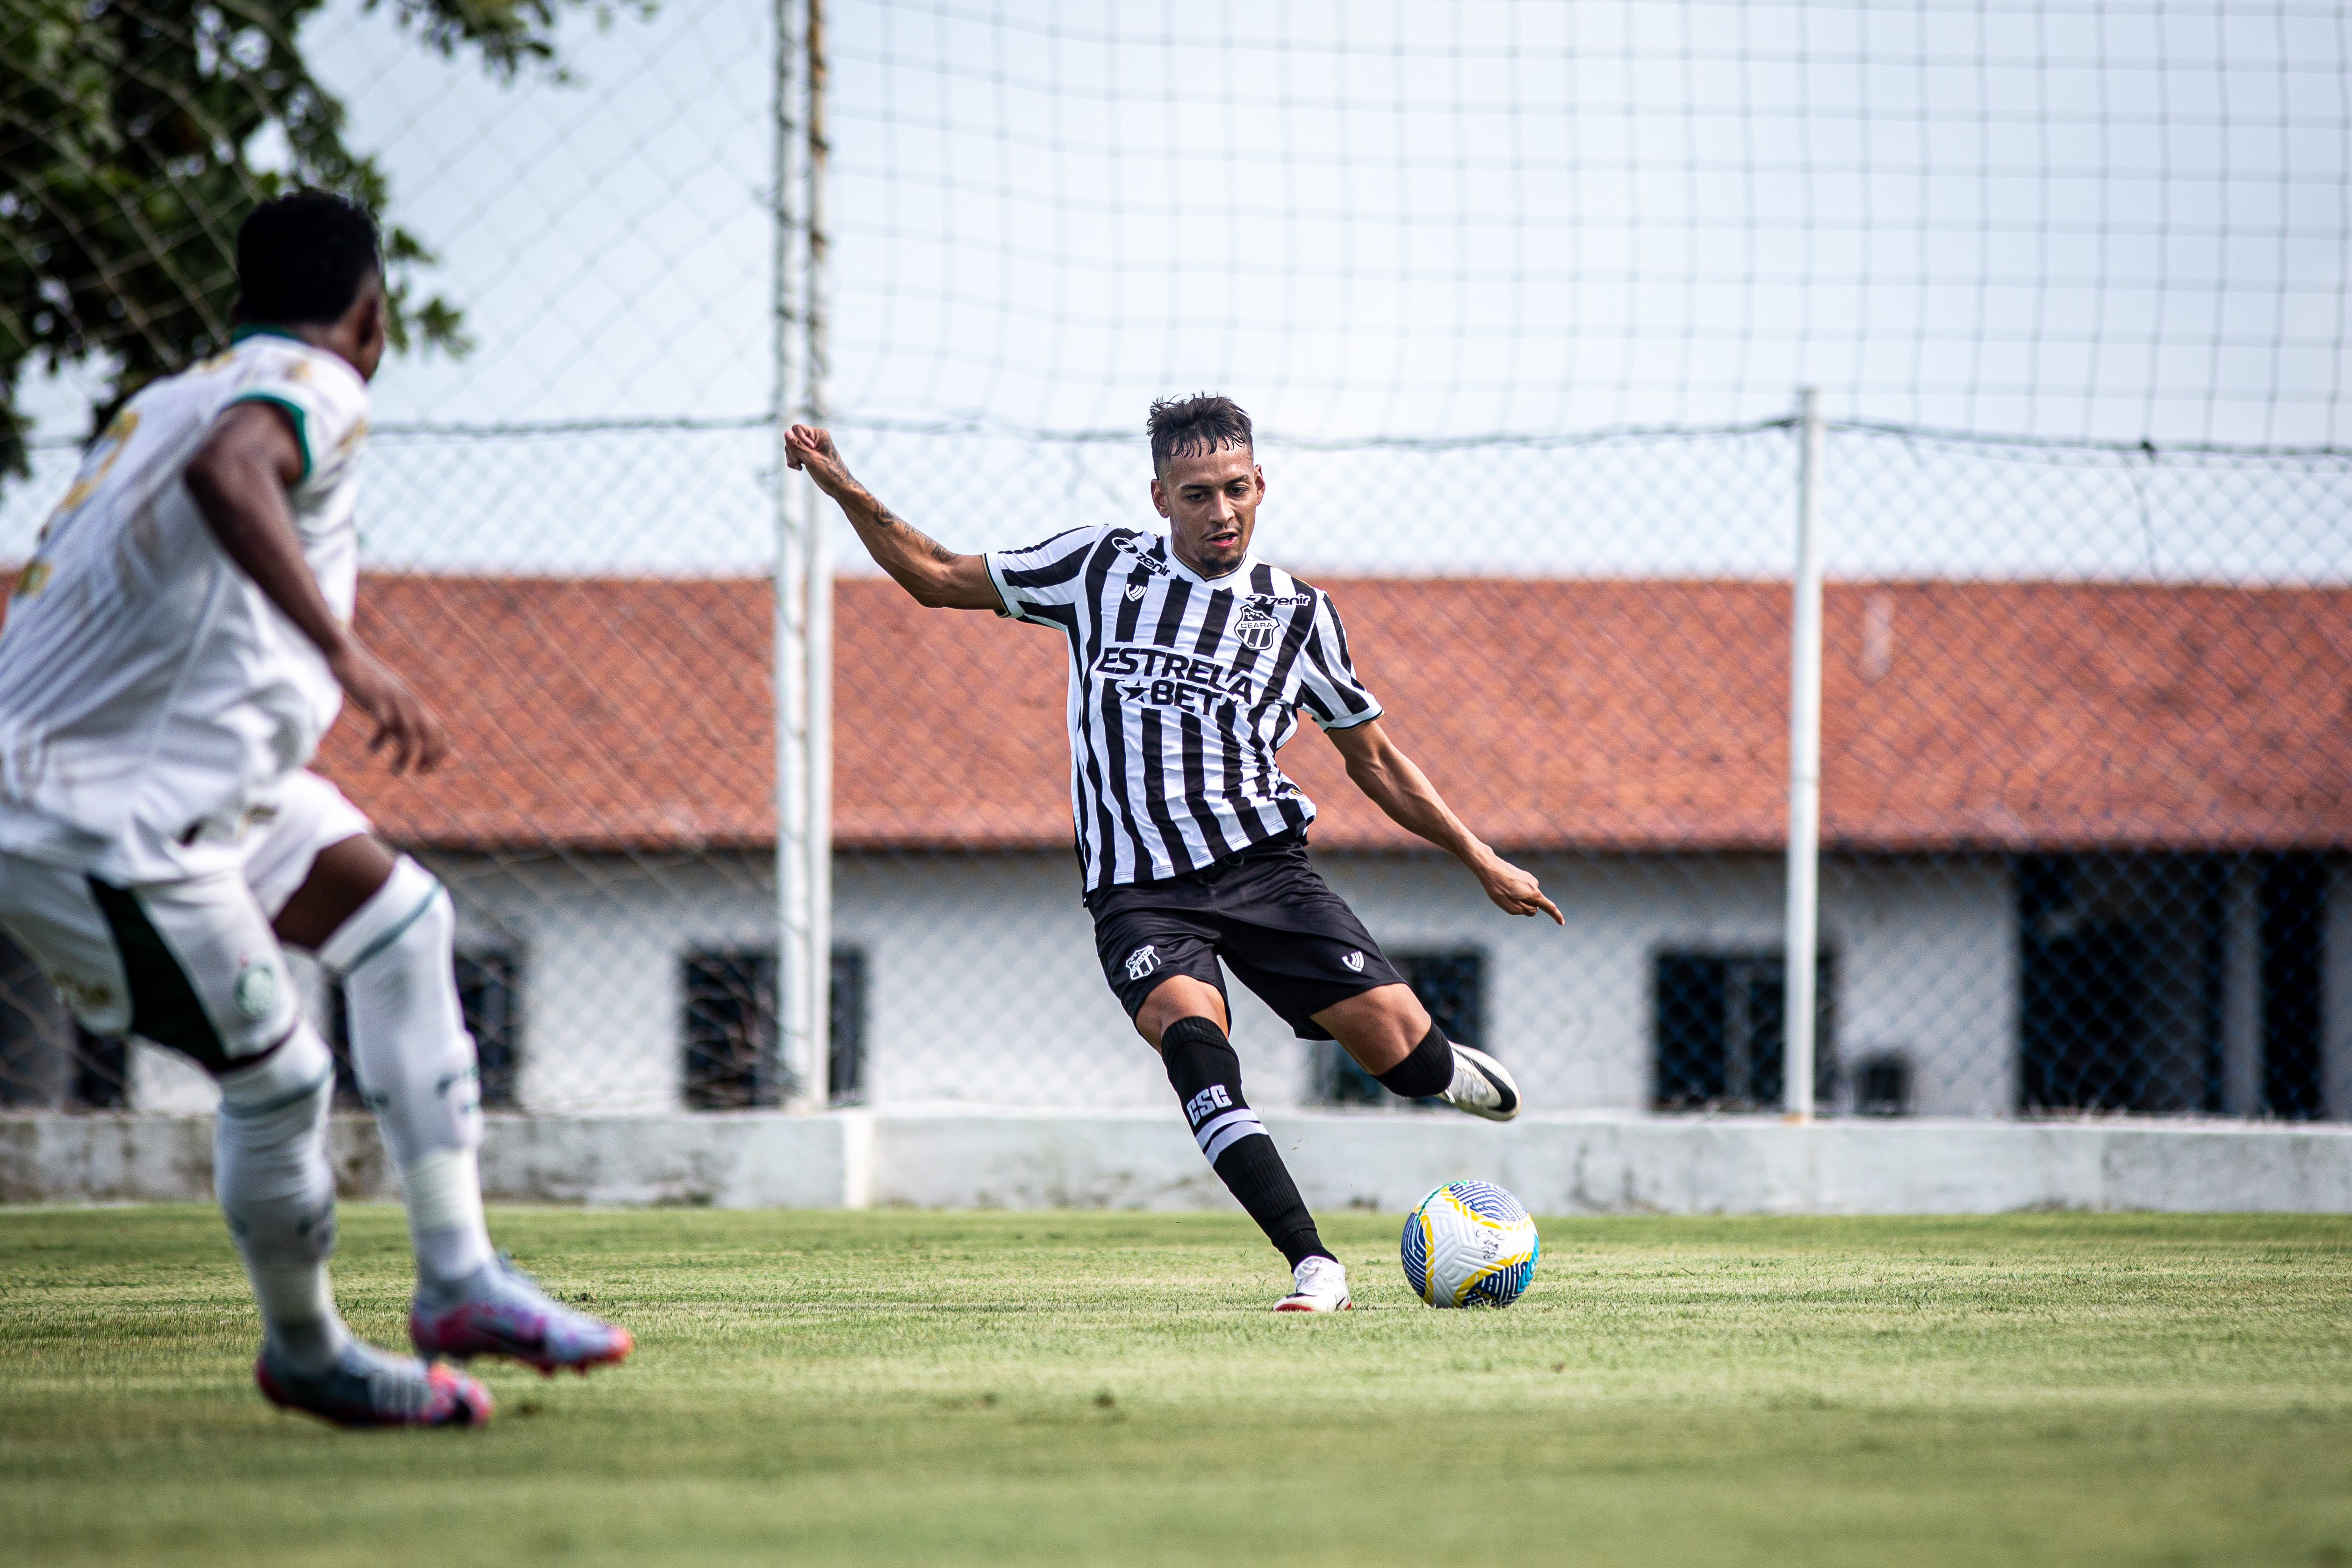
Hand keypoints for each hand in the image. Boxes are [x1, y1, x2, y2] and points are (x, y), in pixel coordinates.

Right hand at [328, 640, 449, 775]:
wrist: (348, 656)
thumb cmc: (367, 681)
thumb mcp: (386, 700)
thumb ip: (394, 716)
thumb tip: (394, 736)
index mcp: (414, 703)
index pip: (438, 730)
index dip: (438, 751)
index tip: (428, 768)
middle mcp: (409, 703)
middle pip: (432, 733)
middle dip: (430, 756)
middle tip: (419, 773)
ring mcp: (394, 701)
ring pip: (410, 733)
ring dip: (406, 755)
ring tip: (397, 771)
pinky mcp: (376, 700)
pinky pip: (385, 723)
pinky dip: (381, 740)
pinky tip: (371, 749)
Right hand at [784, 423, 853, 494]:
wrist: (838, 486)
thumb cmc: (828, 472)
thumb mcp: (811, 458)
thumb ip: (797, 446)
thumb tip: (786, 432)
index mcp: (818, 434)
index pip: (797, 429)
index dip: (797, 440)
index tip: (808, 451)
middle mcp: (814, 438)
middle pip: (792, 438)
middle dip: (793, 451)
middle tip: (801, 461)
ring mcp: (810, 447)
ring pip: (791, 447)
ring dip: (792, 457)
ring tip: (800, 465)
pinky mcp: (807, 456)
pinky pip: (793, 454)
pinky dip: (793, 461)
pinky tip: (799, 468)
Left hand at [1475, 852, 1564, 923]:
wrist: (1489, 867)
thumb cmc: (1499, 889)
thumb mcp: (1512, 908)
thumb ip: (1526, 911)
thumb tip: (1534, 909)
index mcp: (1534, 894)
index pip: (1549, 907)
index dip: (1556, 916)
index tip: (1561, 922)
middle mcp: (1535, 885)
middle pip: (1532, 903)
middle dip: (1522, 906)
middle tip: (1506, 899)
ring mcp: (1528, 878)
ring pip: (1525, 896)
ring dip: (1516, 897)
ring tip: (1502, 890)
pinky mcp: (1521, 874)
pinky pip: (1520, 888)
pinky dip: (1513, 890)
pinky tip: (1503, 884)